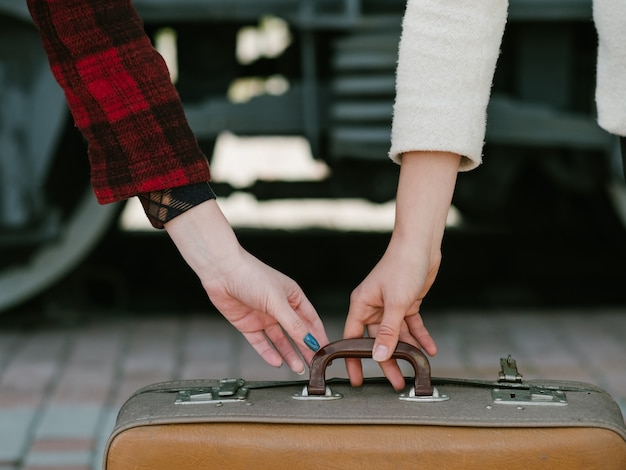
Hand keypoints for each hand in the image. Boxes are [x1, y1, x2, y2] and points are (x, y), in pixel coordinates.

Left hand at [165, 199, 327, 373]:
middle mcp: (279, 307)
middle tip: (313, 364)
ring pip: (280, 340)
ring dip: (289, 353)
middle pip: (296, 332)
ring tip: (298, 367)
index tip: (325, 351)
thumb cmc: (251, 275)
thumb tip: (310, 340)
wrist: (221, 272)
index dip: (318, 335)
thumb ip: (294, 324)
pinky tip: (277, 361)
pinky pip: (261, 342)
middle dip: (305, 348)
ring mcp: (263, 316)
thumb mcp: (277, 301)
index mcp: (292, 296)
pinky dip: (268, 352)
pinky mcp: (248, 324)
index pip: (310, 320)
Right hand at [343, 151, 459, 389]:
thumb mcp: (395, 303)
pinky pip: (411, 325)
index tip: (356, 378)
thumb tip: (379, 356)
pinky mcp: (406, 303)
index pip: (352, 337)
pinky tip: (429, 348)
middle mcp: (373, 306)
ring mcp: (390, 305)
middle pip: (377, 340)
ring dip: (406, 350)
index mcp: (361, 304)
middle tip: (394, 380)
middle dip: (387, 360)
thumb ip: (388, 332)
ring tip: (414, 368)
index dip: (353, 358)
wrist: (421, 246)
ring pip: (396, 335)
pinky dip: (420, 336)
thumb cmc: (402, 265)